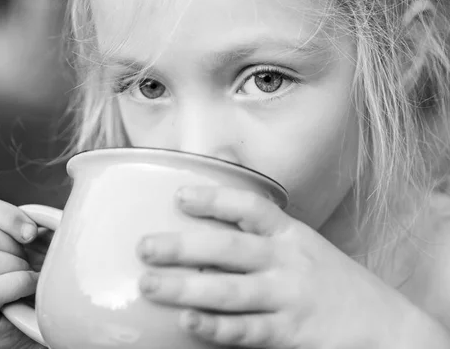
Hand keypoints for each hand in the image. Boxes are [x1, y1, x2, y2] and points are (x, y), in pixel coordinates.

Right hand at [0, 196, 50, 348]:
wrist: (30, 322)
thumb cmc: (27, 277)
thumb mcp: (26, 244)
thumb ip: (28, 224)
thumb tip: (45, 219)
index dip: (8, 216)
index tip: (31, 233)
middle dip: (12, 247)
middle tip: (24, 263)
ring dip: (16, 268)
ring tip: (25, 278)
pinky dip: (20, 285)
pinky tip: (30, 288)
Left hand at [136, 186, 411, 347]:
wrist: (386, 328)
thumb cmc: (333, 283)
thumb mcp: (305, 246)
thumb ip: (264, 232)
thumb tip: (217, 214)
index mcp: (291, 234)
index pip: (250, 208)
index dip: (213, 200)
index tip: (178, 196)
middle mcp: (287, 262)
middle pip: (229, 249)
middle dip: (183, 247)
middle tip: (145, 247)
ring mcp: (288, 298)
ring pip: (230, 291)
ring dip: (186, 288)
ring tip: (150, 285)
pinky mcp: (290, 334)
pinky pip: (246, 331)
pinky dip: (216, 327)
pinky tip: (188, 322)